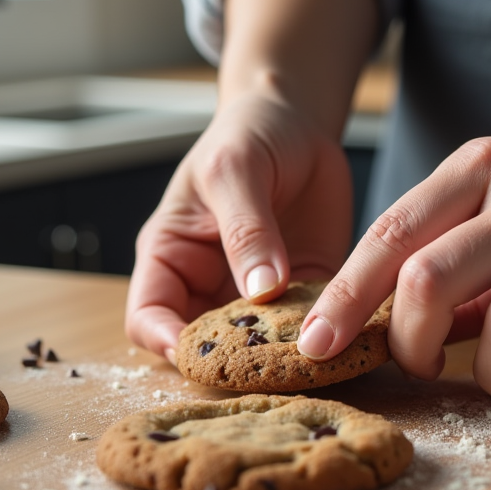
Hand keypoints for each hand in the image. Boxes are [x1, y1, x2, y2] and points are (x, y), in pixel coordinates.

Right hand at [126, 89, 353, 362]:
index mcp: (171, 258)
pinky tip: (342, 335)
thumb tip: (261, 292)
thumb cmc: (247, 136)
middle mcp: (208, 286)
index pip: (148, 318)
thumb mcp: (235, 172)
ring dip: (280, 357)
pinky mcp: (302, 293)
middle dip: (230, 363)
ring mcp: (256, 296)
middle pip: (204, 345)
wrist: (298, 123)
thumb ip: (245, 231)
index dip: (166, 342)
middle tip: (268, 366)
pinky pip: (307, 327)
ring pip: (258, 347)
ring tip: (311, 355)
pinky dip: (320, 336)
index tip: (201, 353)